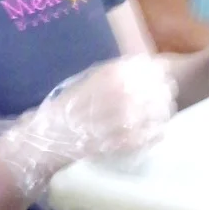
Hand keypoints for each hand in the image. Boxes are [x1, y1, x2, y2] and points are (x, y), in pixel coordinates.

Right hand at [0, 55, 177, 197]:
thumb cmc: (66, 110)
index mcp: (113, 74)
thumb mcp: (88, 82)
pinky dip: (154, 136)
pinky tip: (152, 136)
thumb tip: (148, 68)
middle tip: (158, 106)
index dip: (158, 77)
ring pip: (160, 114)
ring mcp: (124, 118)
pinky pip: (151, 136)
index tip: (158, 84)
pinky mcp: (124, 142)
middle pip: (161, 91)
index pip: (153, 68)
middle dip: (162, 97)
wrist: (46, 140)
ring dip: (160, 117)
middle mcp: (121, 92)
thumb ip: (116, 74)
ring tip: (156, 121)